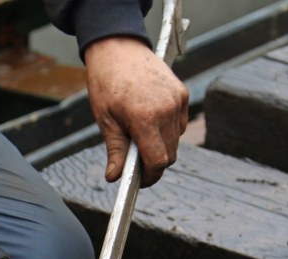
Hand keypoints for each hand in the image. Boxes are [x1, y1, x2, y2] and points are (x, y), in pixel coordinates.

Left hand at [84, 36, 188, 186]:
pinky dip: (168, 130)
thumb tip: (115, 177)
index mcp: (145, 117)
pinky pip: (180, 124)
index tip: (138, 182)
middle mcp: (167, 110)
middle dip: (153, 163)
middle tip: (134, 162)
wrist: (118, 47)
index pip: (158, 161)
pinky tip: (150, 121)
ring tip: (139, 136)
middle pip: (169, 154)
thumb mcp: (105, 119)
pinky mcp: (183, 94)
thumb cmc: (106, 83)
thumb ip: (115, 150)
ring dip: (161, 146)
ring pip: (176, 140)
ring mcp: (178, 101)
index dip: (149, 177)